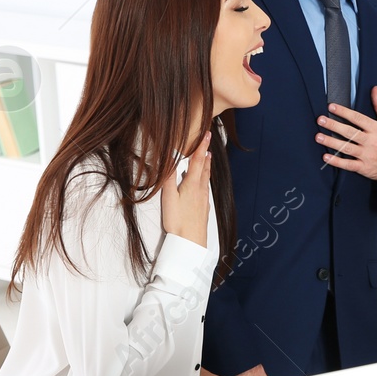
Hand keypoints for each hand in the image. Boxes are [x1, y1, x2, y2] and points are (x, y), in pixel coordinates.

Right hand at [160, 132, 211, 246]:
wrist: (191, 241)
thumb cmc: (178, 221)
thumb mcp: (169, 198)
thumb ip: (169, 179)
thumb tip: (169, 161)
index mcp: (192, 184)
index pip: (197, 161)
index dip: (201, 146)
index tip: (207, 134)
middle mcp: (201, 189)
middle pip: (204, 167)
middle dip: (205, 153)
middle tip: (208, 141)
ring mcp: (204, 198)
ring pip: (206, 177)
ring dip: (206, 165)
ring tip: (207, 156)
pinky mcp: (204, 206)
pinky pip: (205, 187)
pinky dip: (205, 178)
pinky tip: (203, 181)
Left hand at [315, 86, 376, 180]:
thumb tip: (375, 89)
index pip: (358, 119)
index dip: (344, 112)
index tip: (331, 107)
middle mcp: (371, 142)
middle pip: (350, 133)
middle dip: (334, 125)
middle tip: (321, 120)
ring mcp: (367, 156)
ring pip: (347, 148)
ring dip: (331, 142)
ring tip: (318, 136)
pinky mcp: (364, 167)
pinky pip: (348, 165)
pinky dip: (337, 161)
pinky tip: (326, 156)